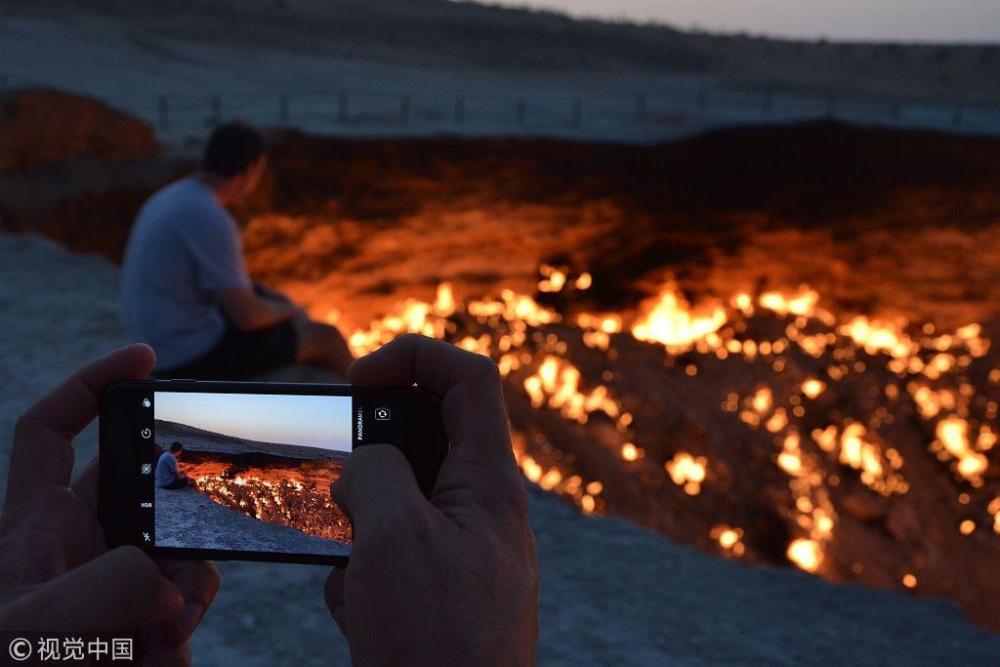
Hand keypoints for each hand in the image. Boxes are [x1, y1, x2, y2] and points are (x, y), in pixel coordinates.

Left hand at [0, 345, 219, 665]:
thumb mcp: (33, 631)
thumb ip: (104, 586)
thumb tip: (166, 578)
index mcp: (36, 528)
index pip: (51, 434)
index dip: (90, 384)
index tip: (145, 358)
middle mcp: (76, 549)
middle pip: (145, 492)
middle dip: (179, 514)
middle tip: (193, 539)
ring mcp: (110, 588)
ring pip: (178, 553)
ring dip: (187, 590)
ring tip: (162, 637)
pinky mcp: (137, 626)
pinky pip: (184, 606)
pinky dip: (182, 632)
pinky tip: (160, 658)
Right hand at [325, 334, 538, 665]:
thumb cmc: (439, 645)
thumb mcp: (395, 539)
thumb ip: (375, 474)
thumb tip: (364, 468)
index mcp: (491, 484)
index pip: (469, 378)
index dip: (413, 356)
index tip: (356, 380)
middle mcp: (483, 512)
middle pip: (423, 441)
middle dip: (368, 463)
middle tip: (341, 494)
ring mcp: (461, 555)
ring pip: (397, 506)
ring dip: (358, 531)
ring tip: (357, 579)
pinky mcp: (439, 595)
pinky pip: (391, 558)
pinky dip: (363, 577)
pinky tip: (364, 614)